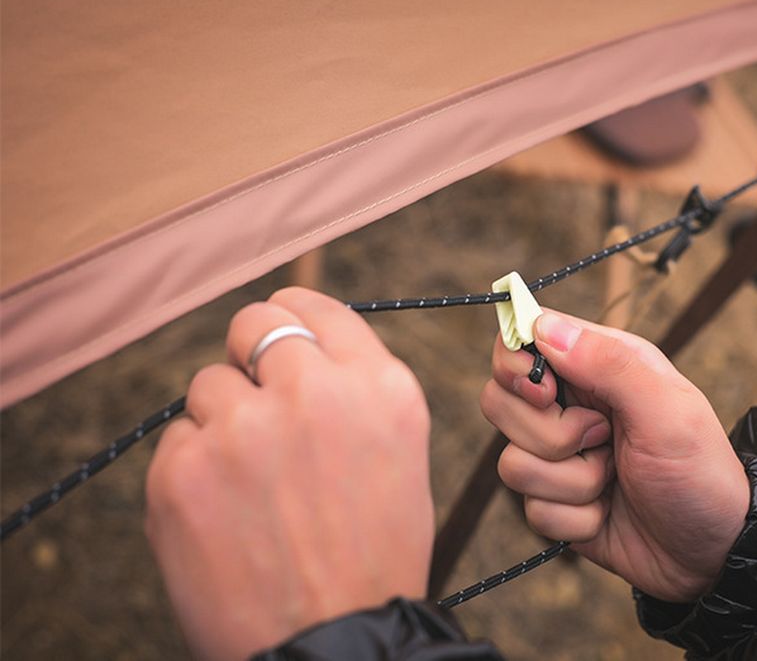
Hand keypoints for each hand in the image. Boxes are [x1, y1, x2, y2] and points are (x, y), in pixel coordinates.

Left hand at [145, 288, 433, 660]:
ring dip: (224, 422)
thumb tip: (297, 348)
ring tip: (252, 487)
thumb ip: (354, 390)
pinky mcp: (183, 473)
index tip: (276, 334)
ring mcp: (244, 431)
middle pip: (253, 324)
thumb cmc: (373, 557)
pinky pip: (178, 442)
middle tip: (255, 401)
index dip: (290, 318)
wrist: (333, 646)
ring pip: (209, 386)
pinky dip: (195, 471)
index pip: (313, 308)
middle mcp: (313, 394)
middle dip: (250, 356)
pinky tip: (226, 518)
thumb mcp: (399, 455)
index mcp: (379, 388)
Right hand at [479, 310, 747, 602]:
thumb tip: (543, 326)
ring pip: (511, 464)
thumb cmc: (700, 472)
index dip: (515, 366)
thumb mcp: (668, 410)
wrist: (714, 552)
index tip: (547, 394)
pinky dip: (577, 518)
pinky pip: (532, 511)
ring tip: (614, 480)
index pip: (519, 342)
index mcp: (596, 365)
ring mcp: (558, 457)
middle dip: (551, 435)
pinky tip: (608, 513)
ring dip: (573, 483)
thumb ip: (609, 364)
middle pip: (498, 402)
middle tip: (603, 438)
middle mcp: (569, 406)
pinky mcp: (555, 503)